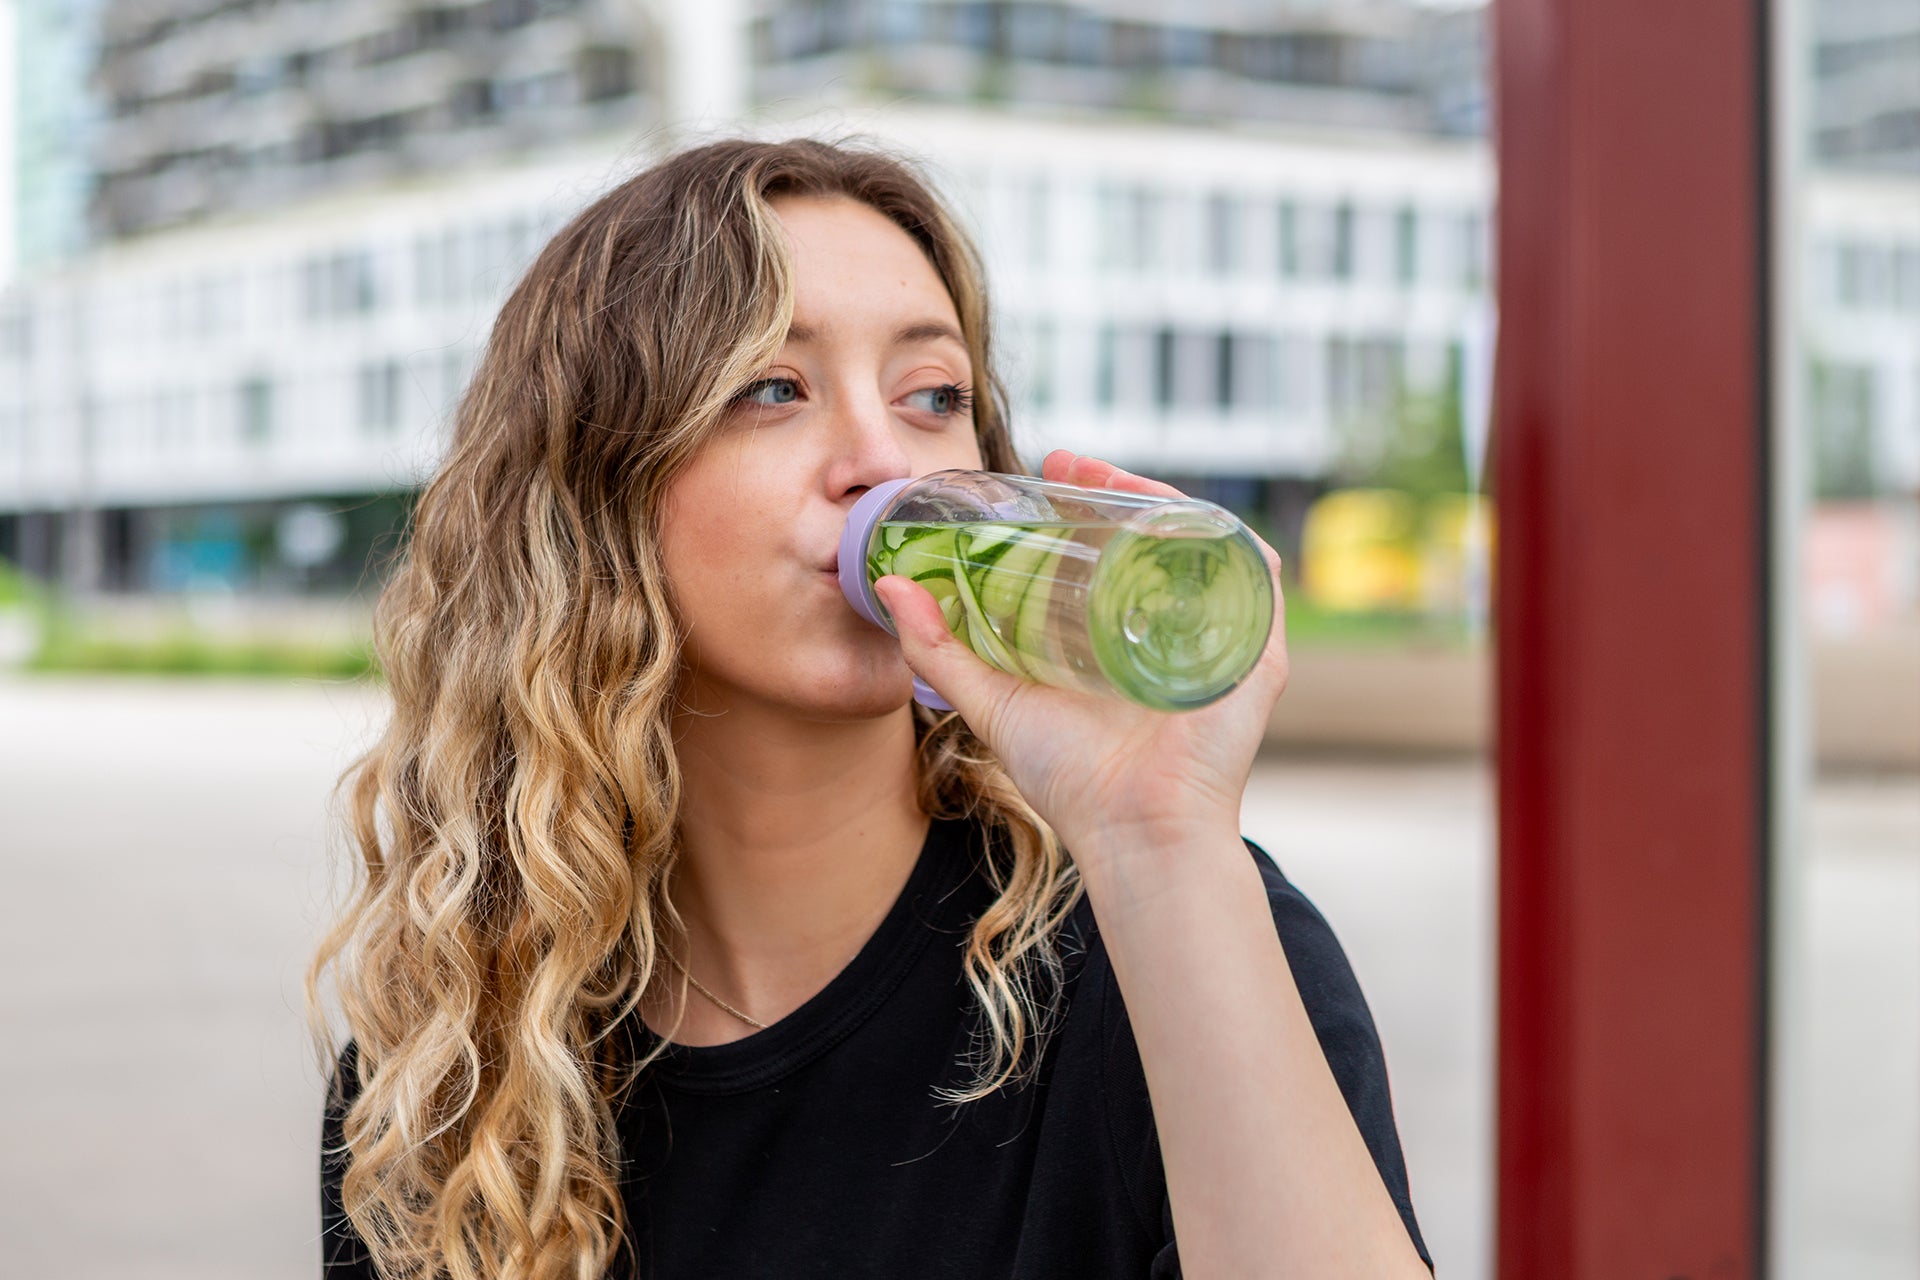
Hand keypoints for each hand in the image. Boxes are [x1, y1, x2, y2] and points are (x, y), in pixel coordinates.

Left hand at [871, 450, 1289, 867]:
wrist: (1132, 832)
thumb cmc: (1070, 778)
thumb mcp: (992, 699)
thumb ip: (938, 649)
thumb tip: (888, 584)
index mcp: (1124, 630)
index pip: (1116, 543)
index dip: (1088, 498)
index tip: (1049, 469)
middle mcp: (1175, 624)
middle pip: (1160, 533)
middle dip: (1120, 485)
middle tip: (1070, 464)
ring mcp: (1220, 635)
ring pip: (1206, 541)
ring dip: (1166, 497)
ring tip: (1115, 478)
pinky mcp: (1258, 655)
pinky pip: (1254, 575)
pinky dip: (1228, 537)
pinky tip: (1183, 514)